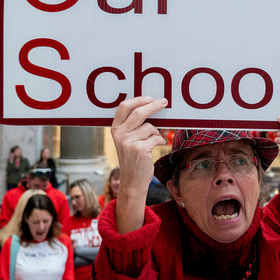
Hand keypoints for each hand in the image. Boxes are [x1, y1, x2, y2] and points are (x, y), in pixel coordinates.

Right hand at [111, 97, 167, 232]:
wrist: (132, 181)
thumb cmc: (133, 159)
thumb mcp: (127, 141)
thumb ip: (133, 126)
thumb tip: (151, 107)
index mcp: (115, 129)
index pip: (124, 107)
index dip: (138, 100)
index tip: (150, 98)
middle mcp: (120, 134)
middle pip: (139, 112)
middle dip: (154, 106)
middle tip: (164, 101)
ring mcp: (129, 142)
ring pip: (150, 127)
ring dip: (156, 132)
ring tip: (153, 141)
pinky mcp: (140, 149)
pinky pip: (156, 137)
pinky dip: (159, 140)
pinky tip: (157, 146)